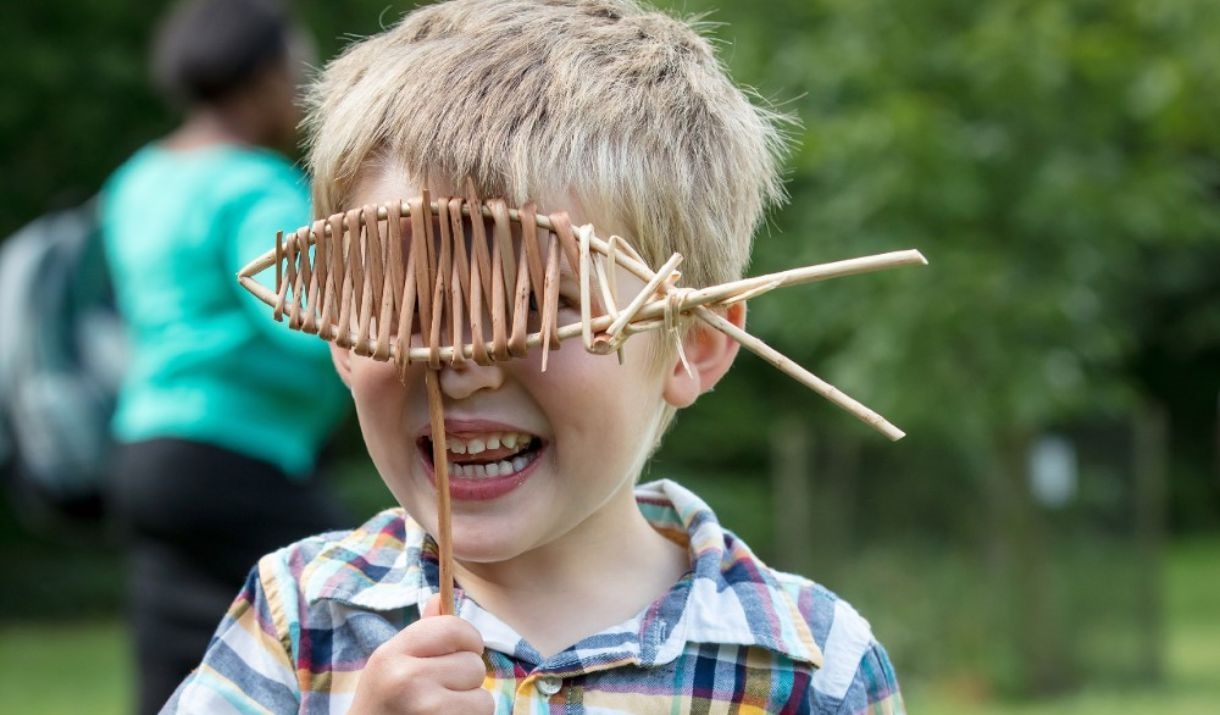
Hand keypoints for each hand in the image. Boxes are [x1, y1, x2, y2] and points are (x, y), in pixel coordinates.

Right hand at [348, 594, 493, 713]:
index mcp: (392, 655)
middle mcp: (407, 678)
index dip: (469, 640)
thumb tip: (439, 597)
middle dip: (466, 680)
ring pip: (483, 696)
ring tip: (442, 710)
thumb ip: (420, 634)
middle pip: (474, 664)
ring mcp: (425, 707)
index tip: (462, 652)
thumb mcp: (390, 666)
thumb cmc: (383, 705)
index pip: (453, 628)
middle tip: (441, 693)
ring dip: (470, 705)